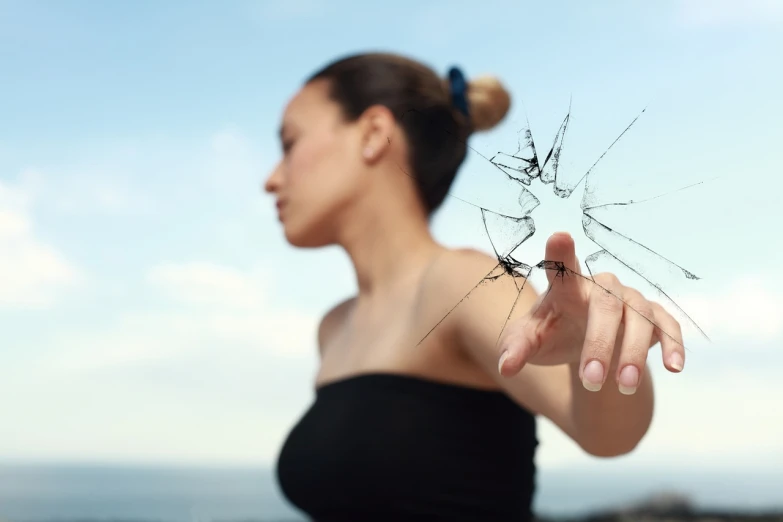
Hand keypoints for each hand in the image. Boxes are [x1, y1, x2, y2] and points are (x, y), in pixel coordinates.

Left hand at [497, 232, 684, 393]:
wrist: (582, 341)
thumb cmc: (553, 332)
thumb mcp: (530, 340)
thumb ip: (515, 348)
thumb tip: (505, 367)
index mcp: (566, 286)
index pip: (561, 266)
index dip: (560, 253)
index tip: (559, 238)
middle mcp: (601, 287)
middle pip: (605, 305)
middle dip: (599, 344)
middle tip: (589, 379)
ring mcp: (630, 300)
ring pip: (639, 318)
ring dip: (632, 352)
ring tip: (623, 386)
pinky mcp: (654, 316)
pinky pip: (668, 325)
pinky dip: (673, 344)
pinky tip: (674, 368)